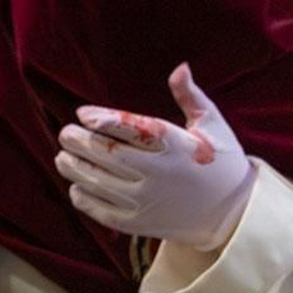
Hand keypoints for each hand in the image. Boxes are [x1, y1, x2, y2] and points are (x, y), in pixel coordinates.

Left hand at [55, 63, 255, 251]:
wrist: (230, 213)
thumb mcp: (211, 125)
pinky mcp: (138, 224)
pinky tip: (76, 185)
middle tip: (65, 134)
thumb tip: (179, 68)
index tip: (82, 113)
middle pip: (107, 153)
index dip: (103, 118)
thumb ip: (190, 97)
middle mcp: (158, 174)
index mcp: (176, 145)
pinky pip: (100, 209)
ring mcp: (146, 201)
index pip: (131, 127)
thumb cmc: (218, 161)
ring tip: (62, 156)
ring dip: (73, 168)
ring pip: (98, 182)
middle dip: (79, 142)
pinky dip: (83, 197)